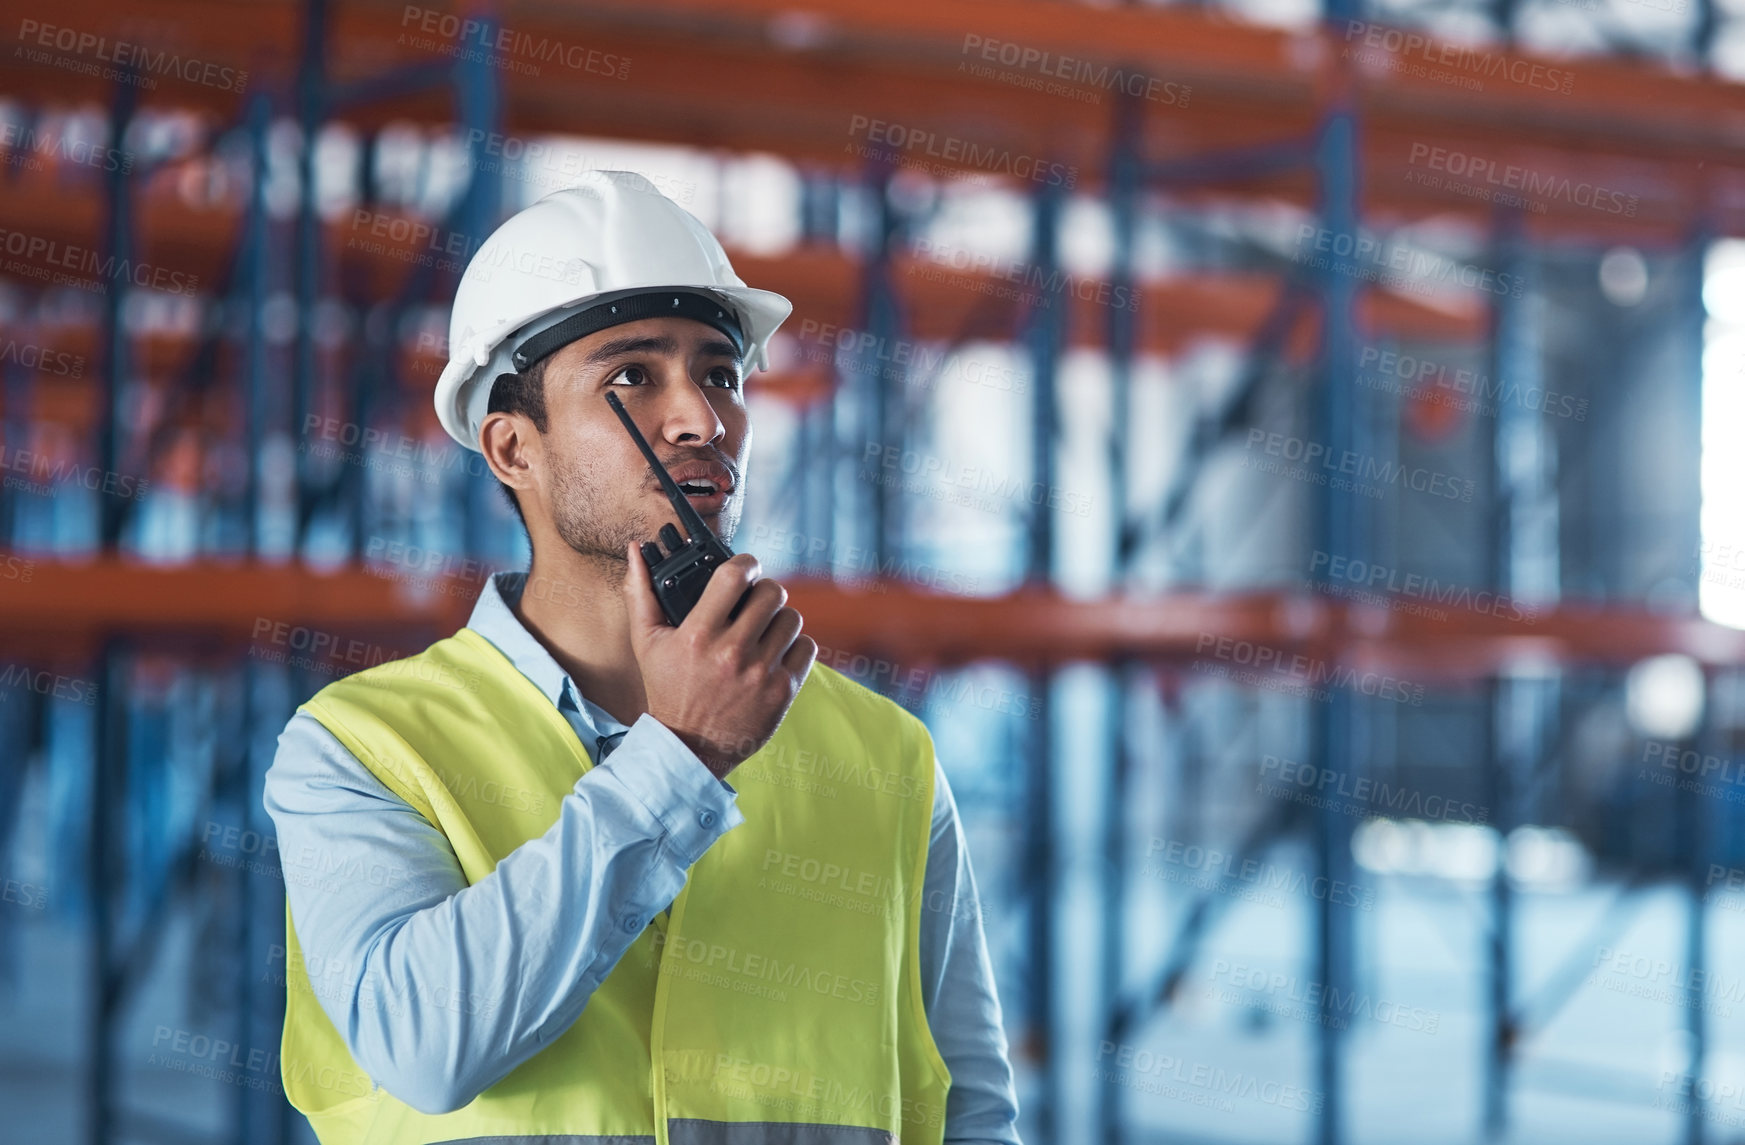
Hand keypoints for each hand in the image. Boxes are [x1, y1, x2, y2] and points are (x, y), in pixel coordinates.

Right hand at [624, 546, 817, 777]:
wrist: (689, 748)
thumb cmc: (667, 690)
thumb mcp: (646, 643)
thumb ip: (641, 593)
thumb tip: (636, 550)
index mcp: (698, 635)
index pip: (735, 576)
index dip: (746, 563)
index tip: (746, 569)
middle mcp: (732, 652)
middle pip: (772, 593)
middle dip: (764, 591)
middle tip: (755, 602)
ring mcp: (761, 673)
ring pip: (792, 618)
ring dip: (780, 619)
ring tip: (765, 629)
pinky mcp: (783, 692)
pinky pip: (806, 648)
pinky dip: (794, 646)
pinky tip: (776, 653)